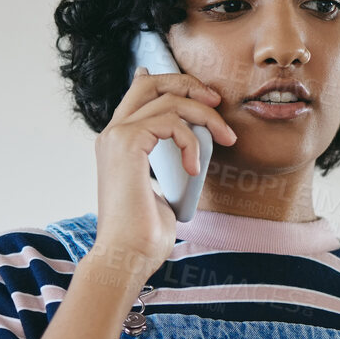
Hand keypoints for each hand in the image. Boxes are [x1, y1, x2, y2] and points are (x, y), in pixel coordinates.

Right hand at [90, 62, 236, 279]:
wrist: (126, 256)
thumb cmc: (144, 235)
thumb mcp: (162, 191)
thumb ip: (169, 165)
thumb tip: (188, 156)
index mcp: (118, 143)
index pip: (141, 93)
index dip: (172, 82)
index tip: (206, 97)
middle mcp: (112, 134)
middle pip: (151, 83)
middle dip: (189, 84)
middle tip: (217, 103)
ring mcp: (116, 136)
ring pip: (168, 100)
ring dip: (206, 117)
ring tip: (226, 140)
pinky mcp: (126, 143)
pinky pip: (170, 121)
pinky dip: (191, 141)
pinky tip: (194, 169)